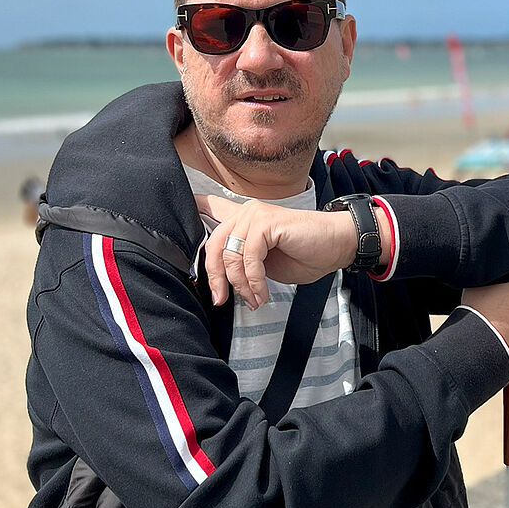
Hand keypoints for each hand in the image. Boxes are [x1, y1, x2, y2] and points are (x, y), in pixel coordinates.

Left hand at [196, 195, 357, 309]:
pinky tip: (262, 294)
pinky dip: (253, 281)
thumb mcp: (264, 262)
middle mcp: (245, 212)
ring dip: (239, 285)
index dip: (190, 210)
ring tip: (253, 299)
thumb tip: (218, 282)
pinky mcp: (267, 223)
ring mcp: (255, 215)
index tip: (171, 219)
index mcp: (242, 218)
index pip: (208, 207)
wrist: (336, 245)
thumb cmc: (304, 254)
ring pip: (229, 255)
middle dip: (214, 278)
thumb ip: (241, 263)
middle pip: (212, 245)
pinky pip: (248, 258)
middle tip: (220, 300)